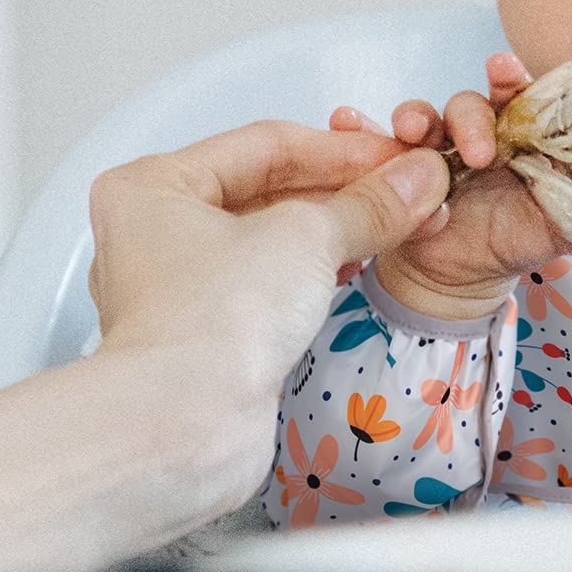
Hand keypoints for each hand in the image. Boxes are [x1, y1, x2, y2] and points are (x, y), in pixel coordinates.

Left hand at [87, 120, 449, 394]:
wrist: (187, 426)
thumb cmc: (213, 320)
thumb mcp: (306, 237)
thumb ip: (368, 203)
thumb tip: (416, 178)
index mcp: (154, 186)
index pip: (266, 145)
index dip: (343, 149)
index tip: (399, 159)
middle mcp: (156, 234)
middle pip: (268, 191)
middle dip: (345, 192)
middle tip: (408, 192)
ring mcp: (181, 290)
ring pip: (272, 241)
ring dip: (338, 232)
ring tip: (399, 225)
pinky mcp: (209, 337)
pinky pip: (271, 287)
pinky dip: (317, 274)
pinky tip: (361, 267)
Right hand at [330, 52, 571, 319]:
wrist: (460, 276)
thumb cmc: (512, 239)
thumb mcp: (550, 238)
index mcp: (521, 137)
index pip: (522, 97)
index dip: (515, 79)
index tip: (508, 71)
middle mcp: (475, 132)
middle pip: (470, 104)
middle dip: (470, 115)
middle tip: (478, 148)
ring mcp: (432, 147)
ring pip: (421, 117)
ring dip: (413, 115)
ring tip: (408, 130)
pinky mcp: (395, 166)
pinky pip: (372, 141)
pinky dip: (357, 128)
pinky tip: (345, 120)